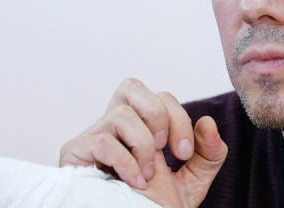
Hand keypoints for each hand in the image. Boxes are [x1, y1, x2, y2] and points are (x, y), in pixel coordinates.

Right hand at [59, 78, 226, 204]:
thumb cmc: (154, 207)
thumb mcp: (191, 182)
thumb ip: (208, 154)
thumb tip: (208, 122)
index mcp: (140, 126)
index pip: (160, 97)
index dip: (179, 118)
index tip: (184, 152)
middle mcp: (114, 126)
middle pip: (132, 86)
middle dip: (159, 115)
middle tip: (167, 148)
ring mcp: (92, 137)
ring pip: (121, 113)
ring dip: (144, 143)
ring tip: (148, 173)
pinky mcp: (75, 155)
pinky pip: (102, 141)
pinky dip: (126, 162)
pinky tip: (135, 183)